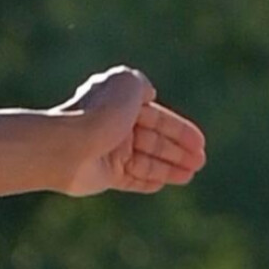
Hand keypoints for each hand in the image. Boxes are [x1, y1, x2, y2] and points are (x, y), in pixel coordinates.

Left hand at [50, 68, 204, 196]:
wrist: (68, 147)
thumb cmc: (99, 114)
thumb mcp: (126, 85)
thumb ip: (140, 85)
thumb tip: (148, 94)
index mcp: (118, 105)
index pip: (156, 117)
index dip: (180, 130)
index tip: (200, 143)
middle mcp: (113, 127)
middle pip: (153, 140)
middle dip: (178, 151)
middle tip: (200, 162)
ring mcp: (108, 152)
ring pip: (146, 161)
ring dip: (169, 168)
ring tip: (191, 174)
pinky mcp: (103, 175)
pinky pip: (130, 179)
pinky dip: (147, 180)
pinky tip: (163, 184)